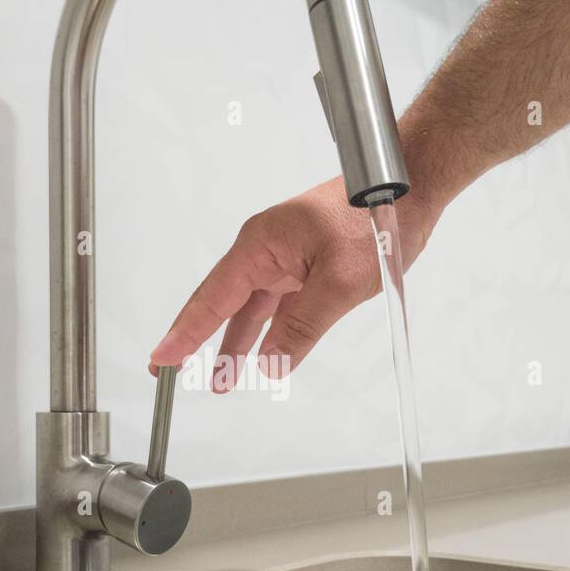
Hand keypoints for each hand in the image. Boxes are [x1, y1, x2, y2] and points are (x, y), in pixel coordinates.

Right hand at [149, 171, 442, 389]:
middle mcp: (265, 249)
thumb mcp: (338, 283)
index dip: (185, 333)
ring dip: (237, 343)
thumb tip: (272, 363)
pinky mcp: (304, 265)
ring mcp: (284, 257)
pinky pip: (276, 304)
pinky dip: (267, 331)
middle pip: (222, 304)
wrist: (408, 190)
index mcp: (260, 244)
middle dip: (198, 341)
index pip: (212, 298)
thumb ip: (301, 327)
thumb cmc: (375, 219)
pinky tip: (261, 354)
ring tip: (221, 380)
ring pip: (250, 308)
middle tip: (169, 372)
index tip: (161, 358)